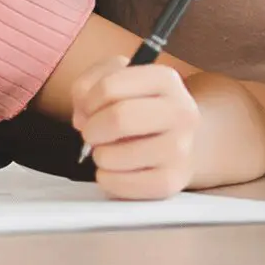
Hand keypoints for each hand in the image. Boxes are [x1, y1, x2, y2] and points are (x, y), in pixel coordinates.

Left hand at [71, 58, 200, 199]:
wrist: (182, 140)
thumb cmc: (141, 108)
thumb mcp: (118, 81)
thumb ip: (89, 85)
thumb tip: (82, 117)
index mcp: (165, 80)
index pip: (109, 88)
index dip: (88, 101)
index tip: (90, 108)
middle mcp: (180, 112)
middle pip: (118, 119)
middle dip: (92, 129)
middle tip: (92, 133)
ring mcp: (179, 149)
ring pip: (113, 156)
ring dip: (99, 155)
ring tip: (110, 150)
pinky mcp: (171, 181)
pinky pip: (119, 184)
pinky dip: (106, 179)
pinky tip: (117, 169)